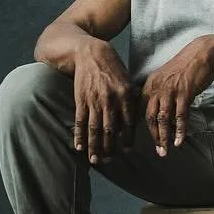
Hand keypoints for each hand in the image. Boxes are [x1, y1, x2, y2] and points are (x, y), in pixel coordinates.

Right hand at [71, 42, 138, 163]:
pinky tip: (79, 147)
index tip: (126, 150)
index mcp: (125, 95)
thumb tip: (134, 117)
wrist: (90, 52)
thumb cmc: (111, 66)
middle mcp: (110, 100)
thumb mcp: (127, 79)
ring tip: (95, 160)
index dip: (127, 138)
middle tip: (109, 161)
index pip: (128, 122)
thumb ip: (131, 98)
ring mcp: (94, 100)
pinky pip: (80, 121)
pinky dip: (79, 135)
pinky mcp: (80, 99)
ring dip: (94, 146)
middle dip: (110, 147)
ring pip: (94, 129)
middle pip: (110, 129)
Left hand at [142, 35, 213, 156]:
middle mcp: (157, 88)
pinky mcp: (184, 92)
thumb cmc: (186, 66)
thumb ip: (160, 93)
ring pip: (163, 119)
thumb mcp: (167, 78)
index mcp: (150, 85)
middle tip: (158, 151)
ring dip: (164, 137)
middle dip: (153, 137)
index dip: (142, 128)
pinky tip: (180, 141)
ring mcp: (170, 90)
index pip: (141, 110)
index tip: (145, 141)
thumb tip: (160, 114)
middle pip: (150, 117)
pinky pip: (180, 115)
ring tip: (166, 150)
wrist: (203, 53)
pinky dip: (179, 130)